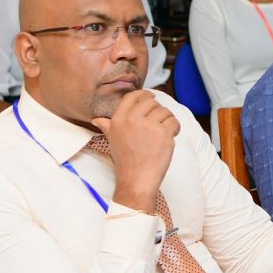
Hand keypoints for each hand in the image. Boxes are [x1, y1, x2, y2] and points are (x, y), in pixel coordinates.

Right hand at [93, 90, 179, 213]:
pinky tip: (170, 136)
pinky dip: (175, 128)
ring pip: (164, 111)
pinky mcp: (163, 133)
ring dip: (167, 120)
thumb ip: (107, 127)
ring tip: (163, 132)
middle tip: (158, 121)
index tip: (151, 96)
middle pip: (151, 102)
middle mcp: (132, 120)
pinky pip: (173, 121)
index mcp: (118, 119)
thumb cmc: (125, 161)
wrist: (136, 178)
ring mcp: (148, 126)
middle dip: (158, 110)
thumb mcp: (112, 140)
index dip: (144, 94)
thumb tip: (97, 120)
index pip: (132, 96)